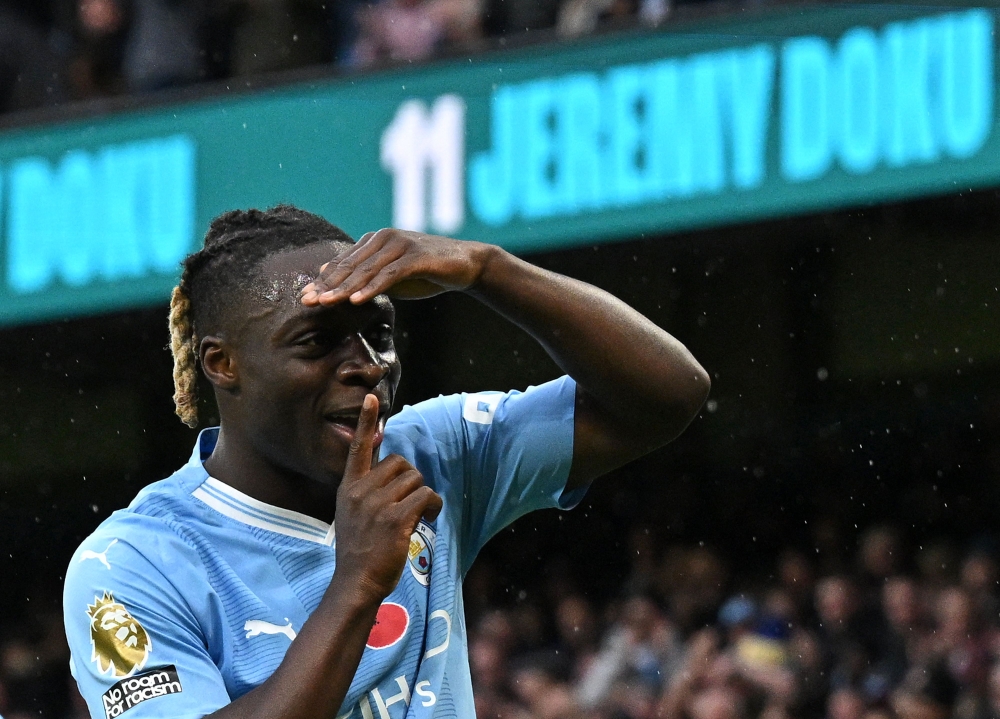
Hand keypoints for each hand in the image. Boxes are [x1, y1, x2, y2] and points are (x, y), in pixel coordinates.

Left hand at [300, 228, 494, 306]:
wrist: (466, 264)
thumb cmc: (426, 271)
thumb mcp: (392, 275)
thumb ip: (365, 274)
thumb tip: (328, 274)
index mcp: (374, 241)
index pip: (343, 263)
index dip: (323, 281)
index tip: (304, 297)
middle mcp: (383, 238)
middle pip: (349, 265)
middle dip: (327, 285)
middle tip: (308, 301)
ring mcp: (400, 245)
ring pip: (366, 270)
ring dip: (345, 288)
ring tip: (326, 303)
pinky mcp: (416, 256)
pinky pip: (389, 274)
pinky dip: (372, 287)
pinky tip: (358, 300)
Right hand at [334, 395, 442, 599]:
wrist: (355, 582)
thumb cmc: (358, 551)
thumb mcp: (351, 514)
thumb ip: (365, 492)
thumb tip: (393, 473)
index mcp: (348, 487)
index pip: (358, 448)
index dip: (367, 422)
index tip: (372, 398)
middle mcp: (361, 491)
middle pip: (401, 463)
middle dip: (412, 480)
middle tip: (410, 502)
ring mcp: (378, 504)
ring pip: (416, 480)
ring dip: (424, 495)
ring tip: (419, 515)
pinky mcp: (396, 518)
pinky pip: (426, 496)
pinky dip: (433, 506)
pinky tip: (427, 519)